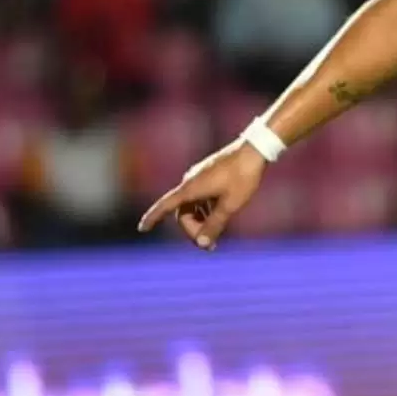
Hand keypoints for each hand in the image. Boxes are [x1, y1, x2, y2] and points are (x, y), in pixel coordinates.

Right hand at [137, 140, 267, 248]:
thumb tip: (202, 244)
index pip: (165, 206)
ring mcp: (199, 177)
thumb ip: (214, 225)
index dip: (153, 218)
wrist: (254, 150)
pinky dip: (206, 210)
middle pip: (182, 212)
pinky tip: (219, 216)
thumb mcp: (230, 205)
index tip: (142, 228)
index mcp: (190, 189)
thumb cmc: (242, 177)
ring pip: (192, 206)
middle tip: (210, 245)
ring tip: (216, 235)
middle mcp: (190, 182)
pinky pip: (200, 197)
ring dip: (200, 221)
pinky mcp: (209, 175)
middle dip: (192, 230)